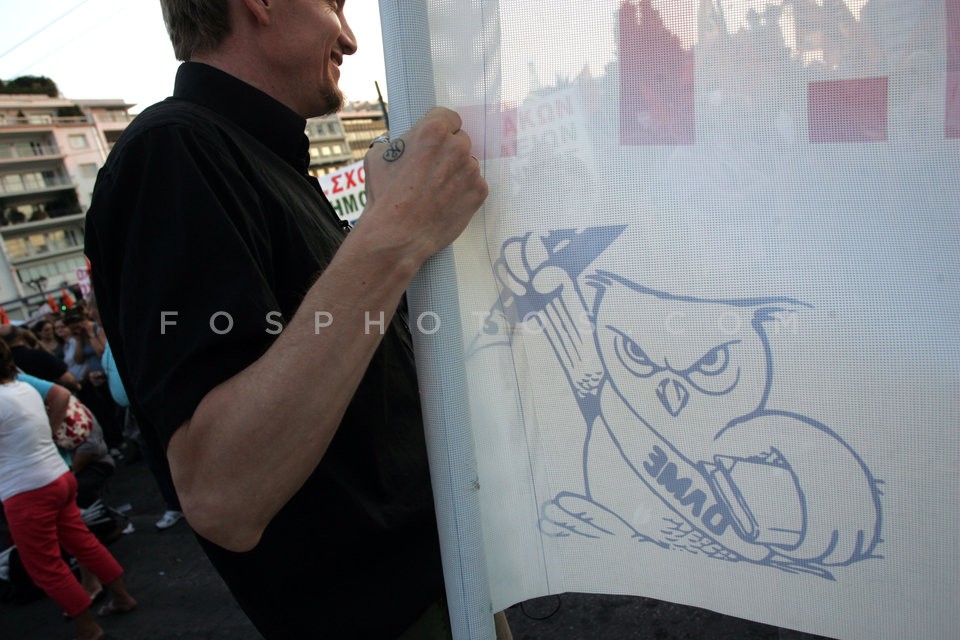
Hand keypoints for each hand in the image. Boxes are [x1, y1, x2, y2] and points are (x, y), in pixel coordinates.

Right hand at [361, 107, 487, 261]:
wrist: (395, 234)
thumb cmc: (384, 195)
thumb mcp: (378, 156)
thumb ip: (398, 141)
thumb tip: (403, 142)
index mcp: (433, 130)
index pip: (449, 117)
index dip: (441, 130)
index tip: (436, 142)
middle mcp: (457, 146)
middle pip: (460, 141)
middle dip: (448, 153)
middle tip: (432, 172)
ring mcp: (470, 170)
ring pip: (467, 164)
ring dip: (456, 173)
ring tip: (436, 191)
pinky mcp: (479, 192)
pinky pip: (475, 185)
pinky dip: (463, 192)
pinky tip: (445, 202)